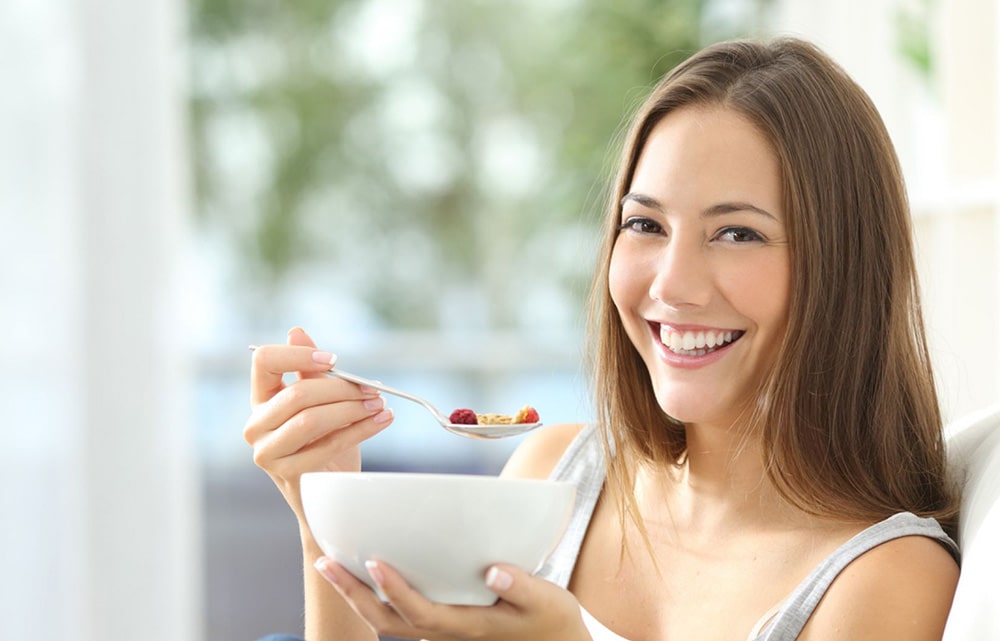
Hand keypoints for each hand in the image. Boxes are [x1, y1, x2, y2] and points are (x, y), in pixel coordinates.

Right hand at [243, 327, 393, 519]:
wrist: (328, 494)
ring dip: (352, 408)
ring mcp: (268, 453)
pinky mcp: (289, 474)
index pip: (263, 361)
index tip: (333, 360)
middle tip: (371, 388)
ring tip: (378, 403)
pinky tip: (382, 420)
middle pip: (297, 394)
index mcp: (261, 400)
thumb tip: (297, 331)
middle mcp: (256, 426)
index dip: (298, 354)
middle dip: (341, 388)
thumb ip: (310, 371)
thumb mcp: (321, 402)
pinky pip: (329, 444)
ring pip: (310, 420)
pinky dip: (362, 429)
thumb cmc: (324, 443)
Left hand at [313, 558, 591, 640]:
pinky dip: (372, 596)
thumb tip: (494, 568)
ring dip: (355, 595)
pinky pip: (396, 615)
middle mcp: (445, 634)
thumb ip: (522, 586)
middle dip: (352, 593)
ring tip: (330, 563)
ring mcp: (440, 634)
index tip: (375, 561)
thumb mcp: (548, 601)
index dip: (395, 589)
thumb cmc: (551, 621)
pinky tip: (363, 572)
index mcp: (468, 627)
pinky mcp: (441, 625)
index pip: (420, 612)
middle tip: (324, 561)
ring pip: (385, 622)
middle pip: (386, 622)